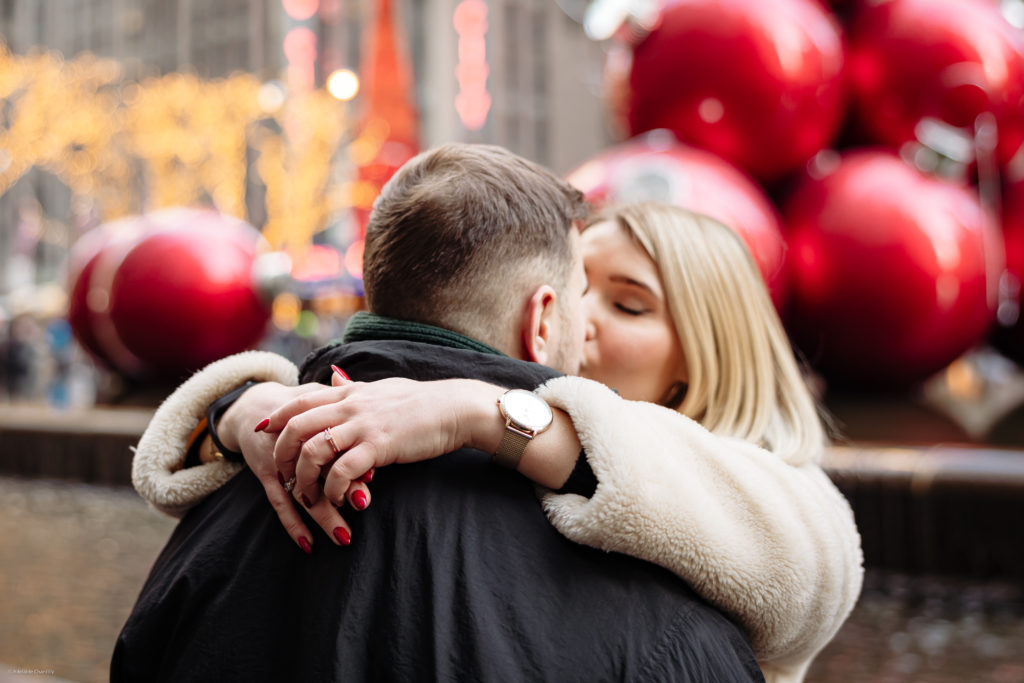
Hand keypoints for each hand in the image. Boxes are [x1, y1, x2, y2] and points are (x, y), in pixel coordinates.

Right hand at [217, 380, 370, 551]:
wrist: (254, 407)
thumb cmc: (299, 405)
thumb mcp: (319, 398)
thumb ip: (343, 403)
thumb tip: (373, 422)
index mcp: (315, 422)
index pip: (335, 441)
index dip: (353, 456)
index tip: (371, 474)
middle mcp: (297, 443)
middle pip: (321, 467)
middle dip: (343, 487)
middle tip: (363, 505)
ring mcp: (280, 461)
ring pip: (303, 491)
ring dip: (323, 515)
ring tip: (344, 536)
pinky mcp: (266, 475)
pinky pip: (279, 503)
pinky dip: (294, 524)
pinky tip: (309, 544)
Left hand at [268, 376, 497, 509]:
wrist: (452, 408)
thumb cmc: (419, 401)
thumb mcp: (380, 387)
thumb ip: (352, 386)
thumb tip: (334, 376)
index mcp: (348, 392)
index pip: (299, 400)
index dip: (276, 416)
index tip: (263, 431)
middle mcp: (350, 405)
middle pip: (297, 427)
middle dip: (282, 454)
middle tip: (283, 475)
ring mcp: (363, 425)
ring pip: (314, 451)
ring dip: (305, 479)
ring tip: (309, 497)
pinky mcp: (379, 446)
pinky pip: (343, 470)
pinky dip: (333, 489)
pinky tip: (338, 500)